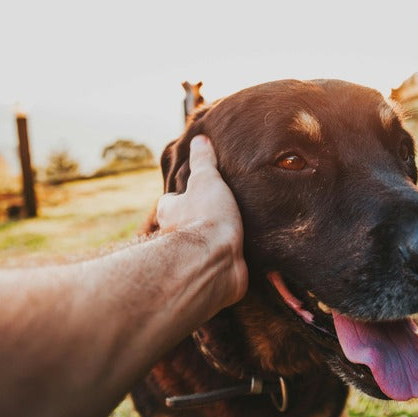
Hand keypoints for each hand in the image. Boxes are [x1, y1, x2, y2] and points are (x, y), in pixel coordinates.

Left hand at [155, 135, 247, 311]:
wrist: (216, 262)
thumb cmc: (206, 218)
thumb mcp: (206, 180)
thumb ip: (203, 161)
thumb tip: (199, 139)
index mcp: (170, 212)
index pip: (171, 201)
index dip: (183, 196)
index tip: (197, 191)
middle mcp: (176, 238)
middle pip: (184, 226)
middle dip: (198, 222)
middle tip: (220, 213)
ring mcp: (194, 259)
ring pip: (202, 248)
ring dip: (215, 244)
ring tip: (239, 233)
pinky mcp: (212, 277)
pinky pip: (221, 268)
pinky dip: (230, 263)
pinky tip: (247, 257)